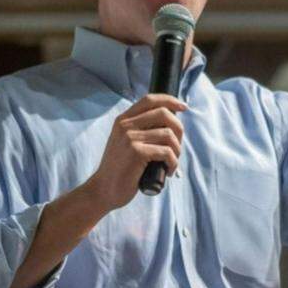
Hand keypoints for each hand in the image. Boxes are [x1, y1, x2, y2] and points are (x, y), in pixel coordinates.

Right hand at [85, 94, 186, 209]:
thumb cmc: (120, 168)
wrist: (104, 188)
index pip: (150, 99)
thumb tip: (170, 122)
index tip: (183, 107)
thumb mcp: (125, 142)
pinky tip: (168, 170)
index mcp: (123, 120)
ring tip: (171, 162)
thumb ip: (141, 130)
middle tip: (177, 146)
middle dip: (179, 129)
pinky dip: (173, 162)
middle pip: (164, 113)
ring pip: (168, 134)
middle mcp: (125, 125)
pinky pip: (167, 152)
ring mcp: (130, 138)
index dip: (170, 100)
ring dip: (177, 150)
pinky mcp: (136, 152)